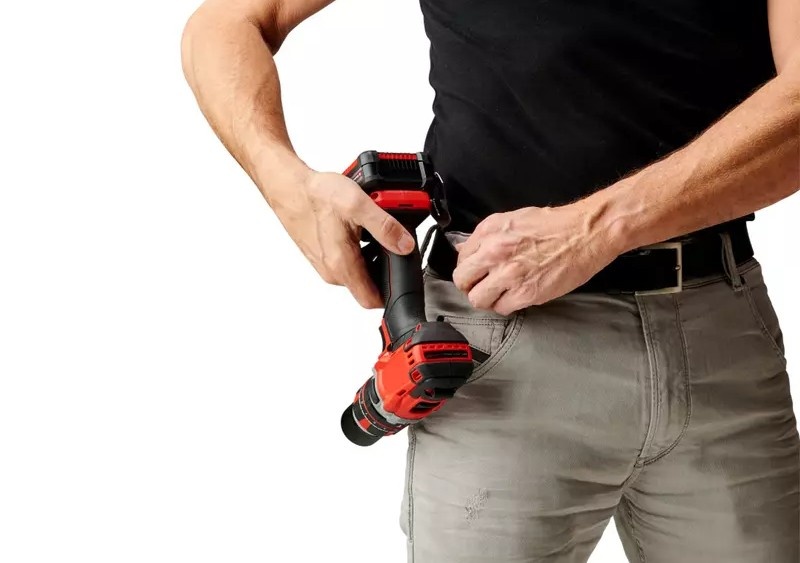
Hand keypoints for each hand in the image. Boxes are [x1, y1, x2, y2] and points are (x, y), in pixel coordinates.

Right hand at [272, 170, 415, 308]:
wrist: (290, 188)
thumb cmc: (317, 196)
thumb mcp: (358, 205)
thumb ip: (385, 227)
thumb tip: (405, 245)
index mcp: (342, 266)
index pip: (373, 301)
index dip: (392, 293)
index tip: (402, 275)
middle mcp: (332, 272)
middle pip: (369, 284)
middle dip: (383, 265)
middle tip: (389, 240)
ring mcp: (326, 266)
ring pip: (359, 272)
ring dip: (370, 256)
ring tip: (371, 231)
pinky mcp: (322, 258)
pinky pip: (347, 262)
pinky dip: (357, 249)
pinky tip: (356, 229)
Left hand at [452, 202, 622, 313]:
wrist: (585, 233)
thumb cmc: (554, 225)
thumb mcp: (512, 220)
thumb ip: (486, 236)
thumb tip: (466, 250)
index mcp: (489, 232)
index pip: (461, 259)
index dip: (469, 268)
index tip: (476, 272)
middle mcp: (494, 253)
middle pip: (463, 281)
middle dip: (470, 286)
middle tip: (482, 286)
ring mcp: (509, 275)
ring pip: (478, 300)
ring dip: (487, 299)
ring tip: (499, 294)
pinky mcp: (526, 293)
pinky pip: (502, 308)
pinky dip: (506, 305)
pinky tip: (516, 297)